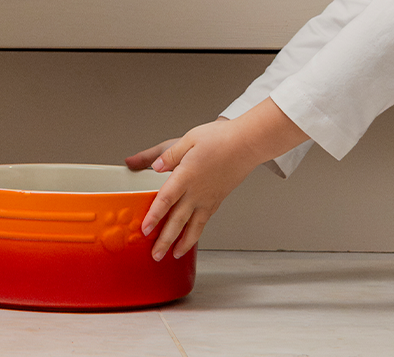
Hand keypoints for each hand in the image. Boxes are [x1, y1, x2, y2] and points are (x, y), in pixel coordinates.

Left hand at [131, 99, 308, 260]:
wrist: (248, 144)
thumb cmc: (221, 139)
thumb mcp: (189, 139)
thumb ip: (168, 155)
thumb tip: (154, 166)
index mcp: (186, 176)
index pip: (166, 200)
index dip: (155, 216)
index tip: (145, 229)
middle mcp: (197, 192)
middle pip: (178, 220)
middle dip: (165, 240)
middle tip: (155, 255)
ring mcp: (208, 198)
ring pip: (193, 226)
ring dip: (182, 243)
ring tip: (173, 255)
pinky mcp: (217, 199)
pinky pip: (204, 221)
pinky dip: (196, 233)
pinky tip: (191, 238)